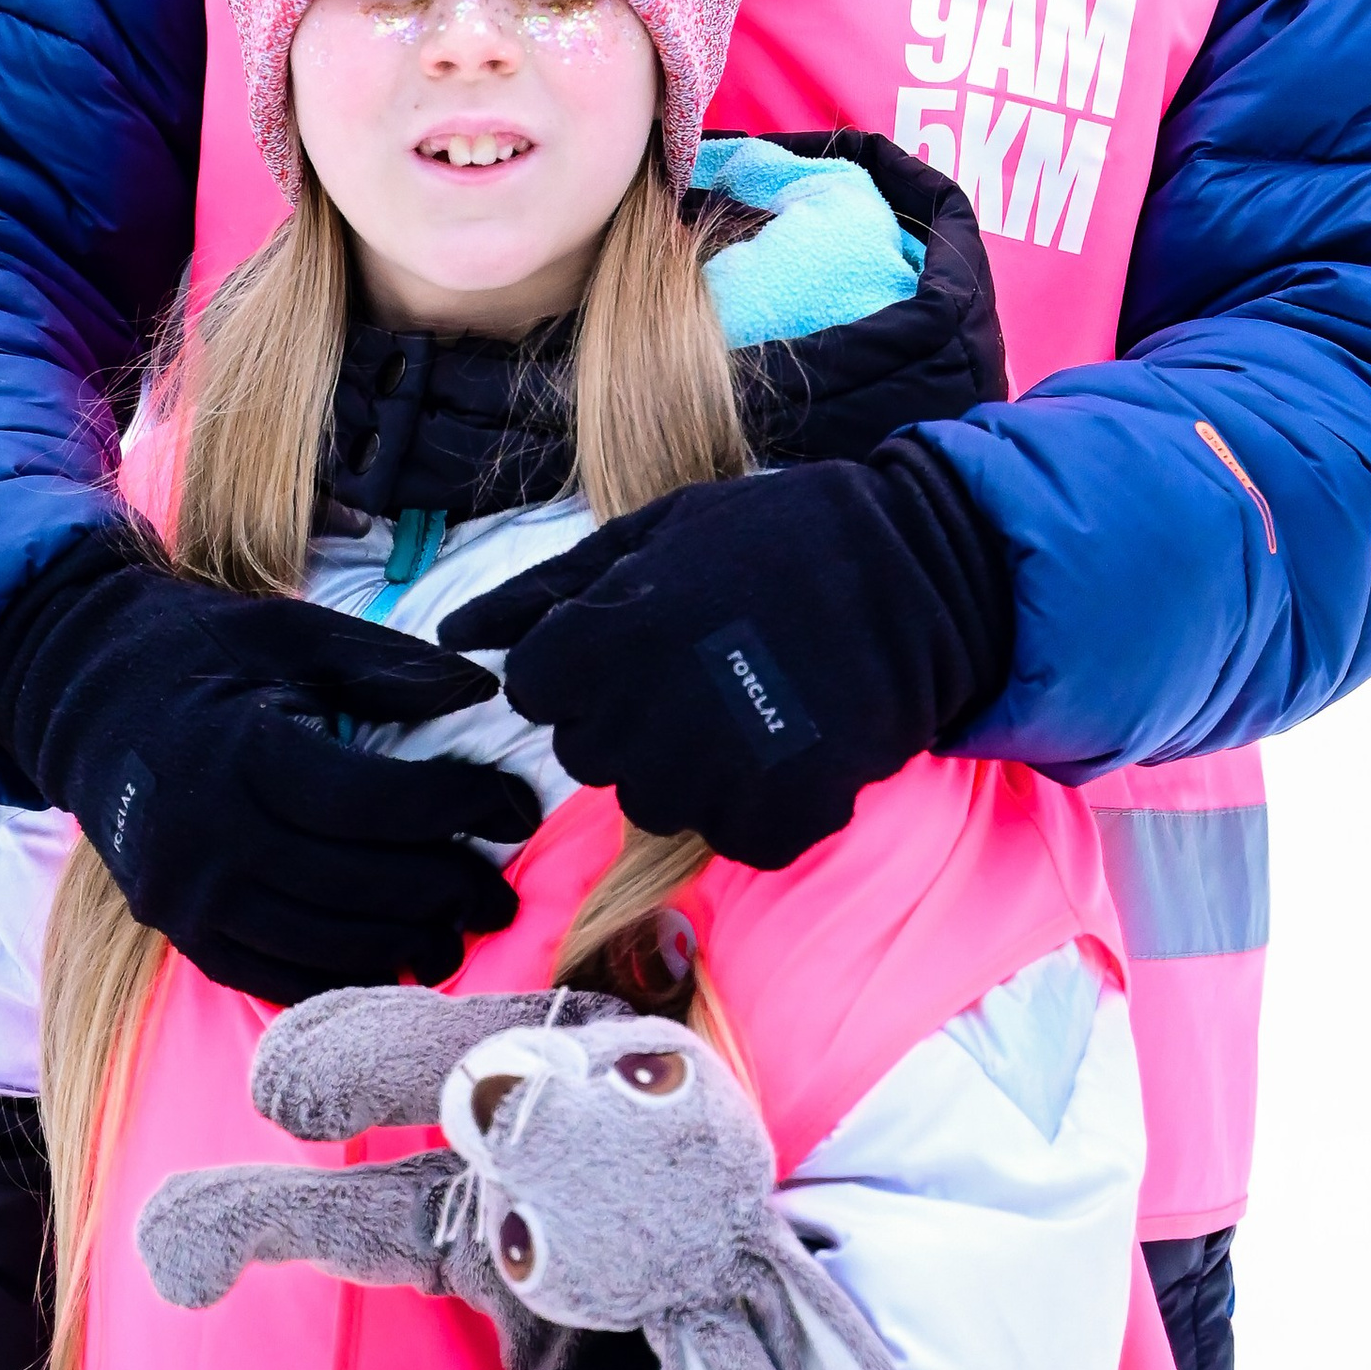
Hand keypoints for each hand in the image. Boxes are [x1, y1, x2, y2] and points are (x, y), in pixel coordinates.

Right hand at [0, 537, 542, 1003]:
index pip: (377, 802)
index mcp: (244, 753)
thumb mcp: (294, 633)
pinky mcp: (180, 932)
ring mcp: (189, 897)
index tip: (517, 809)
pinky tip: (392, 960)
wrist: (84, 695)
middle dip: (449, 891)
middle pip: (361, 885)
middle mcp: (211, 837)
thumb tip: (482, 693)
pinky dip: (342, 976)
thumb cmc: (204, 653)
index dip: (460, 808)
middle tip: (502, 892)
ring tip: (460, 931)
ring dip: (405, 946)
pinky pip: (276, 978)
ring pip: (325, 947)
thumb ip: (388, 667)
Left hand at [446, 445, 1012, 868]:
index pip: (537, 693)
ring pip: (654, 803)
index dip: (579, 667)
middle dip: (628, 716)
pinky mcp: (776, 822)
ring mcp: (712, 781)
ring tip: (746, 702)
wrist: (917, 572)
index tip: (633, 643)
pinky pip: (732, 835)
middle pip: (589, 754)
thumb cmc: (771, 539)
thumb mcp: (650, 535)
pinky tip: (786, 743)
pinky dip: (756, 802)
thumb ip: (543, 591)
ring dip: (687, 764)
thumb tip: (453, 636)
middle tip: (698, 667)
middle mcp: (646, 721)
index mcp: (607, 644)